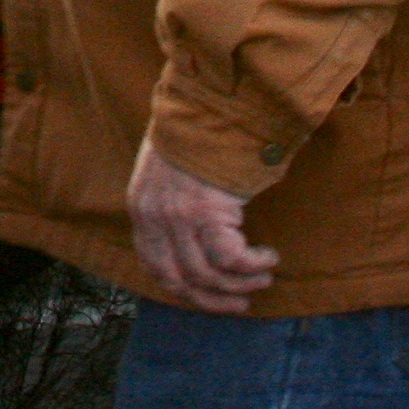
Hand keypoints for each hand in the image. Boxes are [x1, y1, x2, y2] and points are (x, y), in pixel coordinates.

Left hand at [127, 138, 278, 312]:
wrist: (208, 104)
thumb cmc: (194, 133)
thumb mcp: (165, 169)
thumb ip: (170, 202)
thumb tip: (192, 237)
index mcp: (141, 208)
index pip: (154, 266)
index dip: (182, 288)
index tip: (206, 295)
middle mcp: (154, 217)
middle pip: (181, 280)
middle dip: (213, 300)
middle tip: (240, 303)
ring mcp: (178, 217)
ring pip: (208, 275)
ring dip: (239, 285)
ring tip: (262, 278)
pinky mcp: (207, 212)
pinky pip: (231, 258)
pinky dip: (252, 265)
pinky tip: (268, 257)